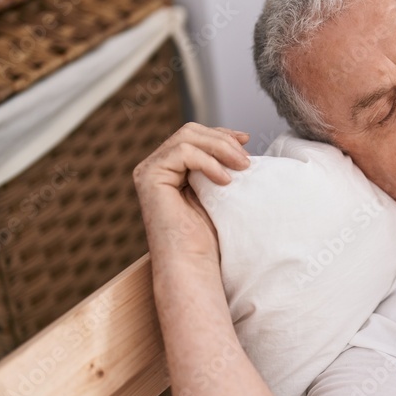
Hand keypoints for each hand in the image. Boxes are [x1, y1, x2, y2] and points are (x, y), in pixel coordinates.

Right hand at [133, 123, 250, 263]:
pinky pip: (182, 152)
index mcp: (173, 168)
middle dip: (222, 140)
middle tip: (246, 162)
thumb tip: (241, 139)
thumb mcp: (221, 191)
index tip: (246, 140)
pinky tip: (224, 181)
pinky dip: (208, 161)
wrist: (194, 264)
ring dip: (220, 148)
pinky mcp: (149, 177)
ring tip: (241, 168)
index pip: (196, 136)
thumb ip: (221, 165)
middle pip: (190, 131)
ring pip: (187, 137)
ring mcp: (150, 170)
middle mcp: (157, 166)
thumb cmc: (211, 237)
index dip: (221, 134)